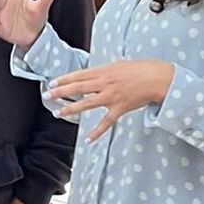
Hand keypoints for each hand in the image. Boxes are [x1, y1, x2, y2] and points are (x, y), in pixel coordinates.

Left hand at [49, 60, 175, 141]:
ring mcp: (111, 96)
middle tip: (47, 96)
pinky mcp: (119, 108)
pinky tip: (88, 139)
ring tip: (58, 114)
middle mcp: (105, 83)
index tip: (51, 83)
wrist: (156, 78)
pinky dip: (97, 132)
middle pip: (78, 88)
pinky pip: (105, 122)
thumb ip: (105, 69)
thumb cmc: (140, 69)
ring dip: (71, 109)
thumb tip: (96, 71)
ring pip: (86, 104)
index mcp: (103, 71)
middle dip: (61, 92)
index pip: (79, 75)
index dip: (64, 79)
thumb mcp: (119, 64)